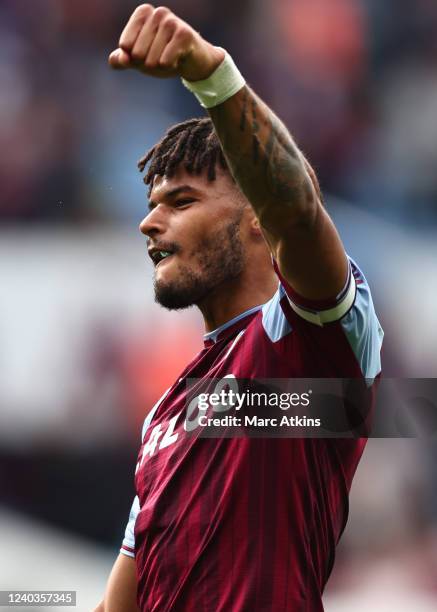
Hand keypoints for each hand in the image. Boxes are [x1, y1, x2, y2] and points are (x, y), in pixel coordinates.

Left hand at [109, 4, 224, 80]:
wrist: (194, 61)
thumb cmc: (164, 56)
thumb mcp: (140, 59)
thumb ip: (122, 60)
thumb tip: (118, 60)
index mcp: (143, 13)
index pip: (125, 45)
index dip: (134, 58)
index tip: (148, 53)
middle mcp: (157, 13)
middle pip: (137, 54)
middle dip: (147, 64)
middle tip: (161, 58)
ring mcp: (171, 22)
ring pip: (151, 60)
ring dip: (159, 67)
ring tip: (170, 59)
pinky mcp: (184, 35)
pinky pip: (165, 62)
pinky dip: (169, 67)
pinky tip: (178, 60)